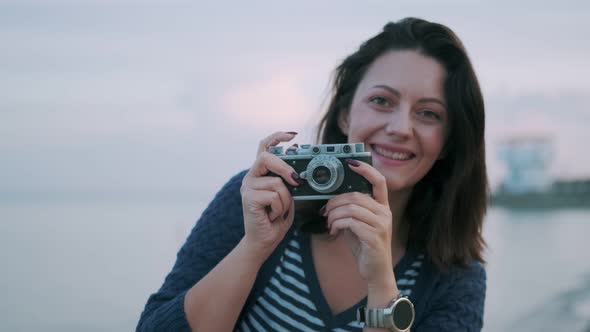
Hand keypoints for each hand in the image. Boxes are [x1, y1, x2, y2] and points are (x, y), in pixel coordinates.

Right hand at [240, 131, 301, 257]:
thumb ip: (290, 181)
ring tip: (278, 211)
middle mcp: (251, 177)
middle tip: (296, 180)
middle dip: (285, 167)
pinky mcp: (247, 198)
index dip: (277, 137)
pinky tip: (272, 216)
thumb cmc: (276, 218)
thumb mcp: (288, 196)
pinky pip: (274, 196)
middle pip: (267, 157)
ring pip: (277, 183)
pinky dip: (279, 208)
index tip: (293, 135)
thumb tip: (299, 166)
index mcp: (261, 173)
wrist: (264, 241)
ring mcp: (247, 187)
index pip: (265, 147)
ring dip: (285, 200)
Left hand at [323, 159, 394, 287]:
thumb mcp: (357, 224)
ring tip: (329, 223)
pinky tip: (334, 232)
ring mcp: (381, 224)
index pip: (378, 181)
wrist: (376, 272)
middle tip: (325, 211)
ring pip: (351, 208)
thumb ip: (351, 210)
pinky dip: (337, 224)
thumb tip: (332, 199)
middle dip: (335, 202)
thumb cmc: (364, 246)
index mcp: (382, 206)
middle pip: (355, 196)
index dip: (365, 169)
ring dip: (334, 214)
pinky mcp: (374, 236)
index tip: (351, 162)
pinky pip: (350, 222)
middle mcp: (384, 212)